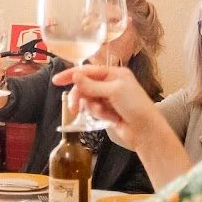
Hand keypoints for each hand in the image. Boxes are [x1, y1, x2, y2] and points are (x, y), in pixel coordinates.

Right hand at [55, 64, 189, 189]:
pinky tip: (109, 118)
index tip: (56, 81)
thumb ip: (92, 85)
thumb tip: (74, 76)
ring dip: (93, 107)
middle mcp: (111, 83)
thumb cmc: (134, 106)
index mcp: (115, 73)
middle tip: (74, 107)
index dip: (72, 75)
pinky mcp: (107, 111)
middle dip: (81, 96)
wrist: (145, 131)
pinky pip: (94, 109)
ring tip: (104, 113)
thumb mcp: (114, 91)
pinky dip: (98, 113)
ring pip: (88, 99)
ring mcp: (109, 98)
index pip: (88, 70)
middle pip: (85, 85)